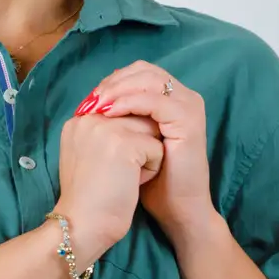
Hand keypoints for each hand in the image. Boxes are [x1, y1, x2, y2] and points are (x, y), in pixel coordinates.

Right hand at [53, 100, 163, 253]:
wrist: (82, 226)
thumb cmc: (90, 198)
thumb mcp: (88, 156)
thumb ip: (105, 134)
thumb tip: (140, 119)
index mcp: (79, 120)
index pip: (121, 111)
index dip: (128, 141)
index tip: (112, 166)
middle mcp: (89, 118)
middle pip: (138, 118)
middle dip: (138, 146)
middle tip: (117, 174)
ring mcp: (106, 128)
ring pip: (150, 131)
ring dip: (146, 156)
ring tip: (124, 177)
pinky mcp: (125, 143)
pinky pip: (157, 148)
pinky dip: (151, 170)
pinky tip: (130, 184)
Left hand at [77, 62, 216, 242]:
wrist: (176, 208)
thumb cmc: (152, 180)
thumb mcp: (131, 142)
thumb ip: (121, 118)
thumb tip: (92, 101)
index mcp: (172, 98)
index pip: (139, 72)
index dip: (113, 80)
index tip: (89, 97)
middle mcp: (184, 96)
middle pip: (144, 70)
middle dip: (114, 81)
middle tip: (92, 98)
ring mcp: (189, 106)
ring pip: (149, 80)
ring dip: (118, 89)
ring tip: (97, 104)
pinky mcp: (188, 120)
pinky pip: (155, 101)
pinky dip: (129, 103)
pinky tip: (110, 114)